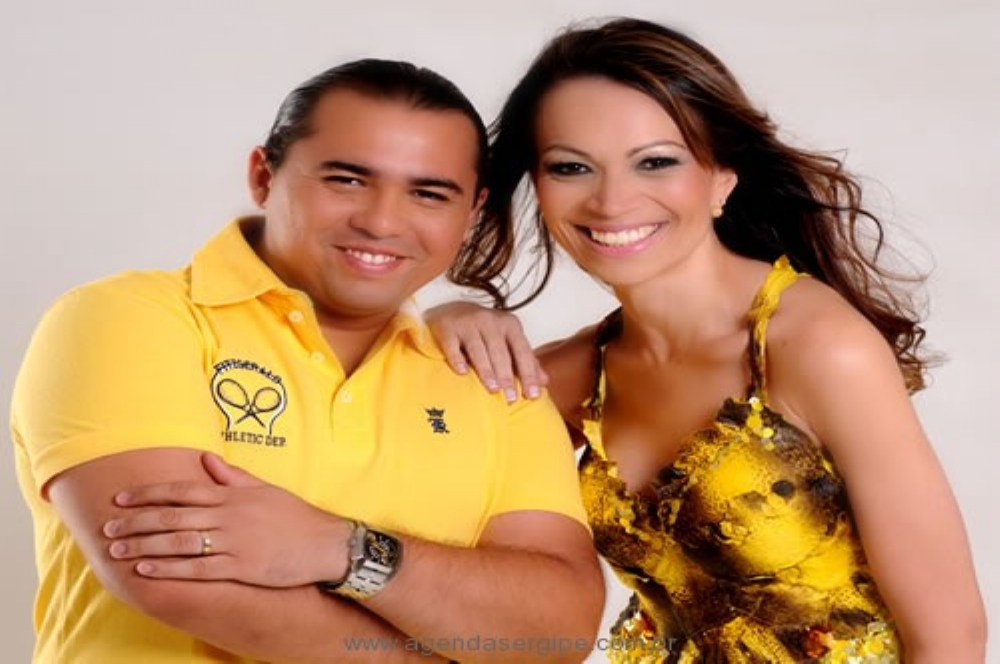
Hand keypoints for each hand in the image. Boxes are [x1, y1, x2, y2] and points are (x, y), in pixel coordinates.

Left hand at [103, 453, 350, 586]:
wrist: (326, 542)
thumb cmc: (295, 516)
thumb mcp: (264, 489)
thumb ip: (232, 476)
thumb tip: (206, 458)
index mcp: (232, 495)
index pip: (182, 491)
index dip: (149, 494)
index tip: (122, 499)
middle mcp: (229, 516)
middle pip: (173, 517)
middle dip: (136, 522)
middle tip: (107, 528)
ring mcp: (234, 542)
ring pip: (179, 543)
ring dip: (145, 547)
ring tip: (118, 550)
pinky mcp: (241, 568)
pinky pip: (198, 568)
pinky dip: (170, 569)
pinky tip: (147, 570)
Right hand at [424, 301, 546, 401]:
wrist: (453, 310)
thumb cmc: (486, 331)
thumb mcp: (509, 340)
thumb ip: (526, 360)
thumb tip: (545, 382)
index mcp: (509, 324)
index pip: (521, 351)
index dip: (528, 373)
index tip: (532, 395)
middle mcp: (490, 321)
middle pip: (500, 352)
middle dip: (507, 376)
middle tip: (511, 398)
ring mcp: (468, 323)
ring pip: (478, 349)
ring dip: (486, 370)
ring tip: (493, 389)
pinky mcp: (448, 328)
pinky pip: (452, 345)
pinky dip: (457, 359)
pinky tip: (462, 372)